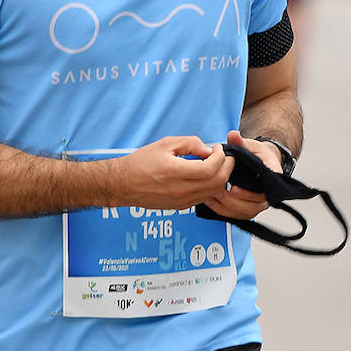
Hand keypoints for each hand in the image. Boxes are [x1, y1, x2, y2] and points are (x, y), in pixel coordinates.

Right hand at [108, 136, 235, 210]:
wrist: (123, 184)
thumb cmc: (140, 163)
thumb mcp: (165, 144)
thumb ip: (190, 144)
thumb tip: (208, 150)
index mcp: (176, 172)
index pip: (211, 168)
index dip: (220, 157)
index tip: (218, 148)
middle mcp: (181, 190)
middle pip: (218, 182)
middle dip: (227, 167)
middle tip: (225, 157)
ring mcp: (182, 201)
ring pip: (214, 192)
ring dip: (221, 178)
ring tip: (216, 165)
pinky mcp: (181, 207)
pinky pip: (204, 198)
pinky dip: (211, 187)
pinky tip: (206, 176)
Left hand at [205, 130, 270, 220]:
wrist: (260, 163)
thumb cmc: (257, 155)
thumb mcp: (249, 144)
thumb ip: (240, 141)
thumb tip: (233, 135)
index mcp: (273, 173)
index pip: (269, 185)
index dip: (252, 190)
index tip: (235, 188)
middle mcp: (269, 191)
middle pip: (257, 203)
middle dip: (236, 200)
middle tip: (221, 192)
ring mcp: (260, 202)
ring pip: (247, 212)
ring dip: (229, 207)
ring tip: (214, 197)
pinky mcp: (250, 208)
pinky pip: (239, 215)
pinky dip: (224, 210)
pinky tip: (211, 202)